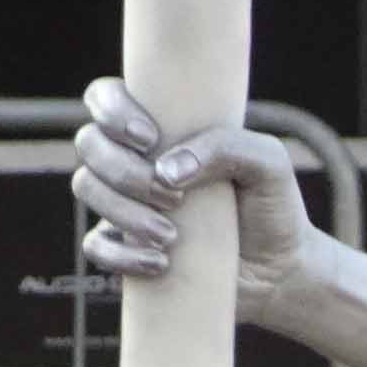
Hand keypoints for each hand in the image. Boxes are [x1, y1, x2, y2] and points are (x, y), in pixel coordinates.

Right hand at [71, 76, 331, 324]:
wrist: (280, 269)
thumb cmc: (271, 205)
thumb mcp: (267, 163)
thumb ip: (226, 146)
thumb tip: (166, 170)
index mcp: (161, 126)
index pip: (104, 97)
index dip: (111, 111)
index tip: (149, 138)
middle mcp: (134, 159)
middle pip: (89, 144)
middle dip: (124, 171)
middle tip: (174, 197)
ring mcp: (125, 202)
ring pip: (86, 188)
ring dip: (123, 211)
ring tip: (171, 237)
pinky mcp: (127, 246)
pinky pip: (94, 246)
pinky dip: (119, 255)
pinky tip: (160, 263)